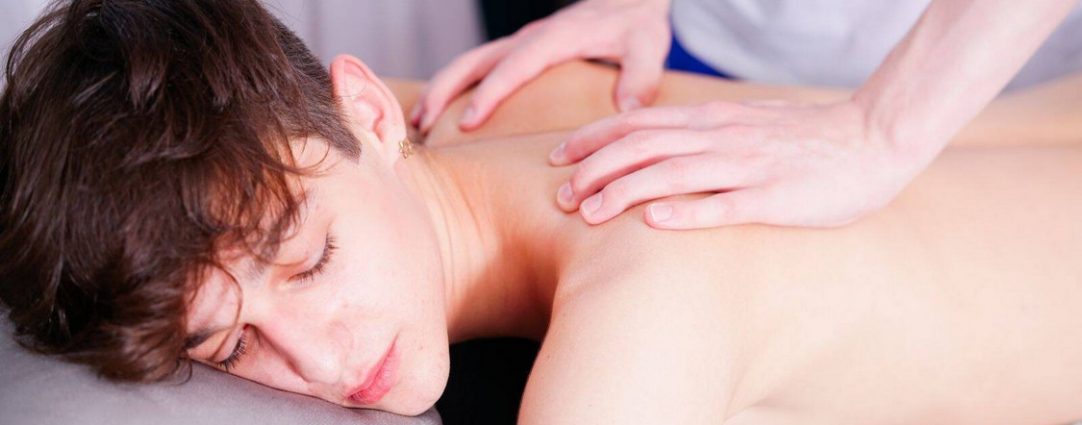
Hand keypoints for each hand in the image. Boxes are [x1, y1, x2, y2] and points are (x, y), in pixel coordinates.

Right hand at [412, 0, 670, 133]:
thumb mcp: (649, 45)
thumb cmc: (638, 23)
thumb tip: (626, 109)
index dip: (490, 92)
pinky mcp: (523, 52)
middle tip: (420, 125)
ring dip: (441, 89)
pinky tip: (444, 115)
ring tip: (418, 123)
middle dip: (444, 90)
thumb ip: (641, 76)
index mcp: (556, 38)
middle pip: (475, 60)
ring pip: (471, 63)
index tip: (468, 121)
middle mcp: (532, 38)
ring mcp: (523, 44)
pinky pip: (482, 67)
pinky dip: (458, 87)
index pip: (514, 66)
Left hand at [550, 100, 929, 228]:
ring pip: (674, 173)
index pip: (639, 123)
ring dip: (626, 191)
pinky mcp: (775, 197)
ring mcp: (748, 166)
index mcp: (713, 120)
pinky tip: (654, 223)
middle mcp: (722, 137)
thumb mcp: (746, 125)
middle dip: (595, 169)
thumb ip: (704, 134)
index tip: (559, 159)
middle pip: (644, 146)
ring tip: (589, 212)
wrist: (874, 137)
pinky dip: (687, 212)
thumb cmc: (807, 140)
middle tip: (561, 196)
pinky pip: (725, 205)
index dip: (594, 139)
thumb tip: (660, 148)